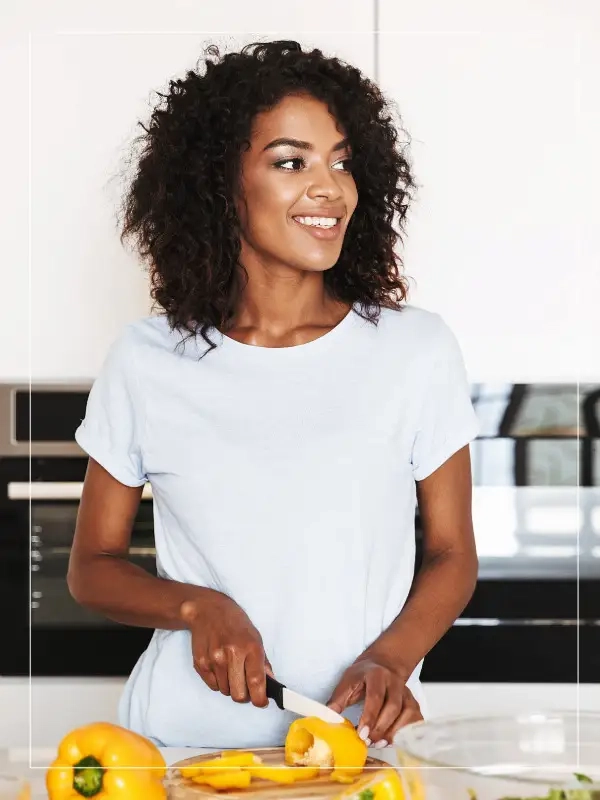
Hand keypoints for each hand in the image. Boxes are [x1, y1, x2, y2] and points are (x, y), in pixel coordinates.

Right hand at [180, 591, 272, 707]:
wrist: (208, 610)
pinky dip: (218, 682)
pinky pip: (213, 686)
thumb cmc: (235, 623)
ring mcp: (214, 659)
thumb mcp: (256, 638)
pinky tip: (220, 666)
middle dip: (244, 695)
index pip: (256, 682)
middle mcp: (231, 654)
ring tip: (231, 669)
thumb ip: (263, 663)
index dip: (260, 699)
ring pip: (225, 692)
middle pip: (239, 694)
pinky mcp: (200, 663)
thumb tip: (270, 685)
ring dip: (230, 686)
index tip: (262, 702)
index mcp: (250, 647)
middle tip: (245, 685)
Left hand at [326, 656, 422, 746]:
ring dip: (392, 732)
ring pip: (406, 714)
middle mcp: (394, 682)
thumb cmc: (364, 675)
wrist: (384, 664)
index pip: (375, 697)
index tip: (361, 734)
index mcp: (376, 675)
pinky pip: (415, 720)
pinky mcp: (413, 702)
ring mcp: (406, 693)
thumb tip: (327, 717)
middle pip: (392, 707)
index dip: (369, 717)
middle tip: (367, 742)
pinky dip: (405, 732)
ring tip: (377, 743)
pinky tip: (391, 739)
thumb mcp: (348, 680)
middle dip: (380, 728)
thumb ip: (338, 699)